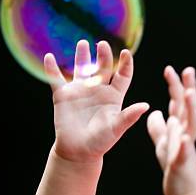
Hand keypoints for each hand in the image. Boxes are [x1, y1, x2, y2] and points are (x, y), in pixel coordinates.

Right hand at [44, 40, 149, 162]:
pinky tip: (49, 57)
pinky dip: (51, 68)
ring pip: (81, 68)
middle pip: (102, 68)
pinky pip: (56, 79)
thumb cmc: (101, 141)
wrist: (79, 151)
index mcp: (113, 96)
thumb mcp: (117, 128)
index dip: (125, 64)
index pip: (122, 76)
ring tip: (83, 43)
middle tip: (103, 44)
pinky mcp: (63, 95)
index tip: (126, 53)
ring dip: (81, 56)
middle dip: (103, 56)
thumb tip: (146, 106)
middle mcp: (97, 90)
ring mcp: (80, 91)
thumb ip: (129, 116)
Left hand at [146, 65, 195, 194]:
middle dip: (188, 89)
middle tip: (188, 71)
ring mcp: (186, 147)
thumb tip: (154, 112)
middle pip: (188, 108)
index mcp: (179, 127)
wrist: (184, 190)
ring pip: (192, 125)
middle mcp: (186, 133)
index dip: (175, 86)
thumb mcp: (163, 143)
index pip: (177, 102)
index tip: (170, 69)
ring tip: (189, 94)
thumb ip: (159, 127)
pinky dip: (185, 144)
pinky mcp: (182, 163)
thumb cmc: (174, 166)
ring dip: (191, 110)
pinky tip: (184, 137)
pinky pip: (184, 152)